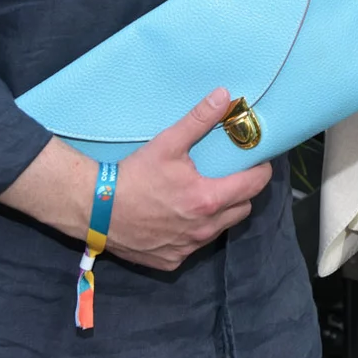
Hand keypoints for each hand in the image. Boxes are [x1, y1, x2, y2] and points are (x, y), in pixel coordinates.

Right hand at [106, 88, 271, 270]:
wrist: (97, 209)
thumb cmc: (134, 176)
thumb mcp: (167, 143)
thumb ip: (199, 120)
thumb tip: (224, 96)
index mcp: (208, 199)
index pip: (255, 185)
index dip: (260, 171)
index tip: (257, 161)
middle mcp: (204, 229)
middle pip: (242, 209)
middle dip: (241, 192)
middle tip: (228, 177)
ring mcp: (188, 248)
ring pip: (220, 229)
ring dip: (219, 213)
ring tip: (202, 196)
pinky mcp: (172, 261)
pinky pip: (194, 246)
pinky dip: (193, 233)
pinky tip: (178, 218)